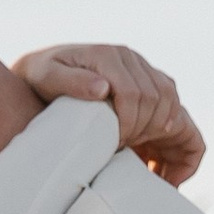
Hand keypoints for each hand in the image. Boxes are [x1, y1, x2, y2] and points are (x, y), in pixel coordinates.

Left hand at [15, 43, 203, 185]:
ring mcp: (141, 68)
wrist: (41, 73)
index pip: (134, 93)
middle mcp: (130, 58)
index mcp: (108, 55)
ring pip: (171, 100)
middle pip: (157, 98)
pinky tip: (159, 151)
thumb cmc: (40, 78)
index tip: (115, 146)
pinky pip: (173, 103)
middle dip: (145, 131)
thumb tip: (103, 88)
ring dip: (162, 132)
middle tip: (125, 153)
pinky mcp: (147, 82)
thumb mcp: (46, 77)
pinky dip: (174, 129)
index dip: (129, 124)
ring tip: (143, 157)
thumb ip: (71, 81)